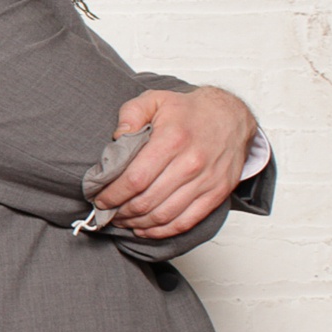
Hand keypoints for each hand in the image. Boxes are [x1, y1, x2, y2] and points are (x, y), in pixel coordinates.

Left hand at [98, 86, 256, 237]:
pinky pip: (186, 222)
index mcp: (172, 140)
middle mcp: (191, 163)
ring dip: (137, 223)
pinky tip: (144, 229)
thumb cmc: (188, 111)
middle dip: (120, 211)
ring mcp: (206, 181)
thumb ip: (130, 114)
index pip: (135, 179)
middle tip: (107, 212)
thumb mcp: (154, 99)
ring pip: (164, 215)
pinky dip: (161, 231)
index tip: (100, 198)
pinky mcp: (216, 193)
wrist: (231, 116)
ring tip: (121, 220)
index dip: (113, 194)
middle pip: (147, 201)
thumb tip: (116, 138)